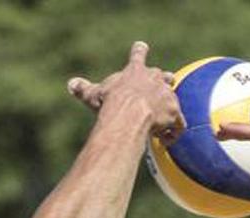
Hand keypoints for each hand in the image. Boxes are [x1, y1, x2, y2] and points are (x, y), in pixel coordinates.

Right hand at [67, 41, 183, 141]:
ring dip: (167, 110)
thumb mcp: (94, 94)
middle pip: (163, 75)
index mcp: (135, 70)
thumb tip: (71, 84)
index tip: (141, 46)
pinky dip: (173, 132)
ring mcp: (167, 95)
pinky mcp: (174, 112)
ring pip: (173, 100)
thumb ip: (84, 89)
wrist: (129, 114)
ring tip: (158, 125)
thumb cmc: (110, 102)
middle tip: (165, 82)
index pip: (137, 54)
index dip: (139, 51)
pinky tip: (164, 140)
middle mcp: (155, 78)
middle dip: (164, 80)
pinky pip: (178, 123)